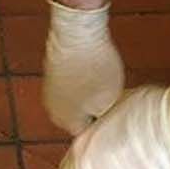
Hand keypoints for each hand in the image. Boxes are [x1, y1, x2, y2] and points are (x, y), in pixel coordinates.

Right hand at [42, 0, 125, 134]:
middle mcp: (53, 109)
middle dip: (96, 111)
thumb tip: (105, 123)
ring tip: (105, 83)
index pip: (88, 134)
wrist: (78, 34)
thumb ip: (105, 117)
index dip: (105, 126)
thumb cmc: (95, 68)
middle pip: (80, 119)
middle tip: (114, 100)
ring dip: (90, 96)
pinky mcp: (53, 73)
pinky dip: (83, 81)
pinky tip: (95, 70)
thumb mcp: (109, 101)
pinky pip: (72, 85)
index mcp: (66, 122)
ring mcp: (51, 90)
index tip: (118, 116)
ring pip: (76, 101)